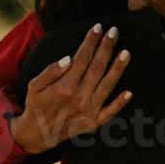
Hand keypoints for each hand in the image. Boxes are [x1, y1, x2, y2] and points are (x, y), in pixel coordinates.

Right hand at [10, 24, 131, 153]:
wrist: (37, 134)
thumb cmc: (36, 105)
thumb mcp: (35, 86)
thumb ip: (51, 71)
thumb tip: (69, 58)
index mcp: (64, 87)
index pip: (82, 59)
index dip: (90, 42)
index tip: (97, 28)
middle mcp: (79, 99)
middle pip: (97, 68)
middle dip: (106, 48)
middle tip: (114, 32)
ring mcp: (88, 112)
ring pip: (107, 86)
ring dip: (118, 69)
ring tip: (126, 52)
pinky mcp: (93, 123)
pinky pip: (110, 113)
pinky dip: (120, 103)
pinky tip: (129, 92)